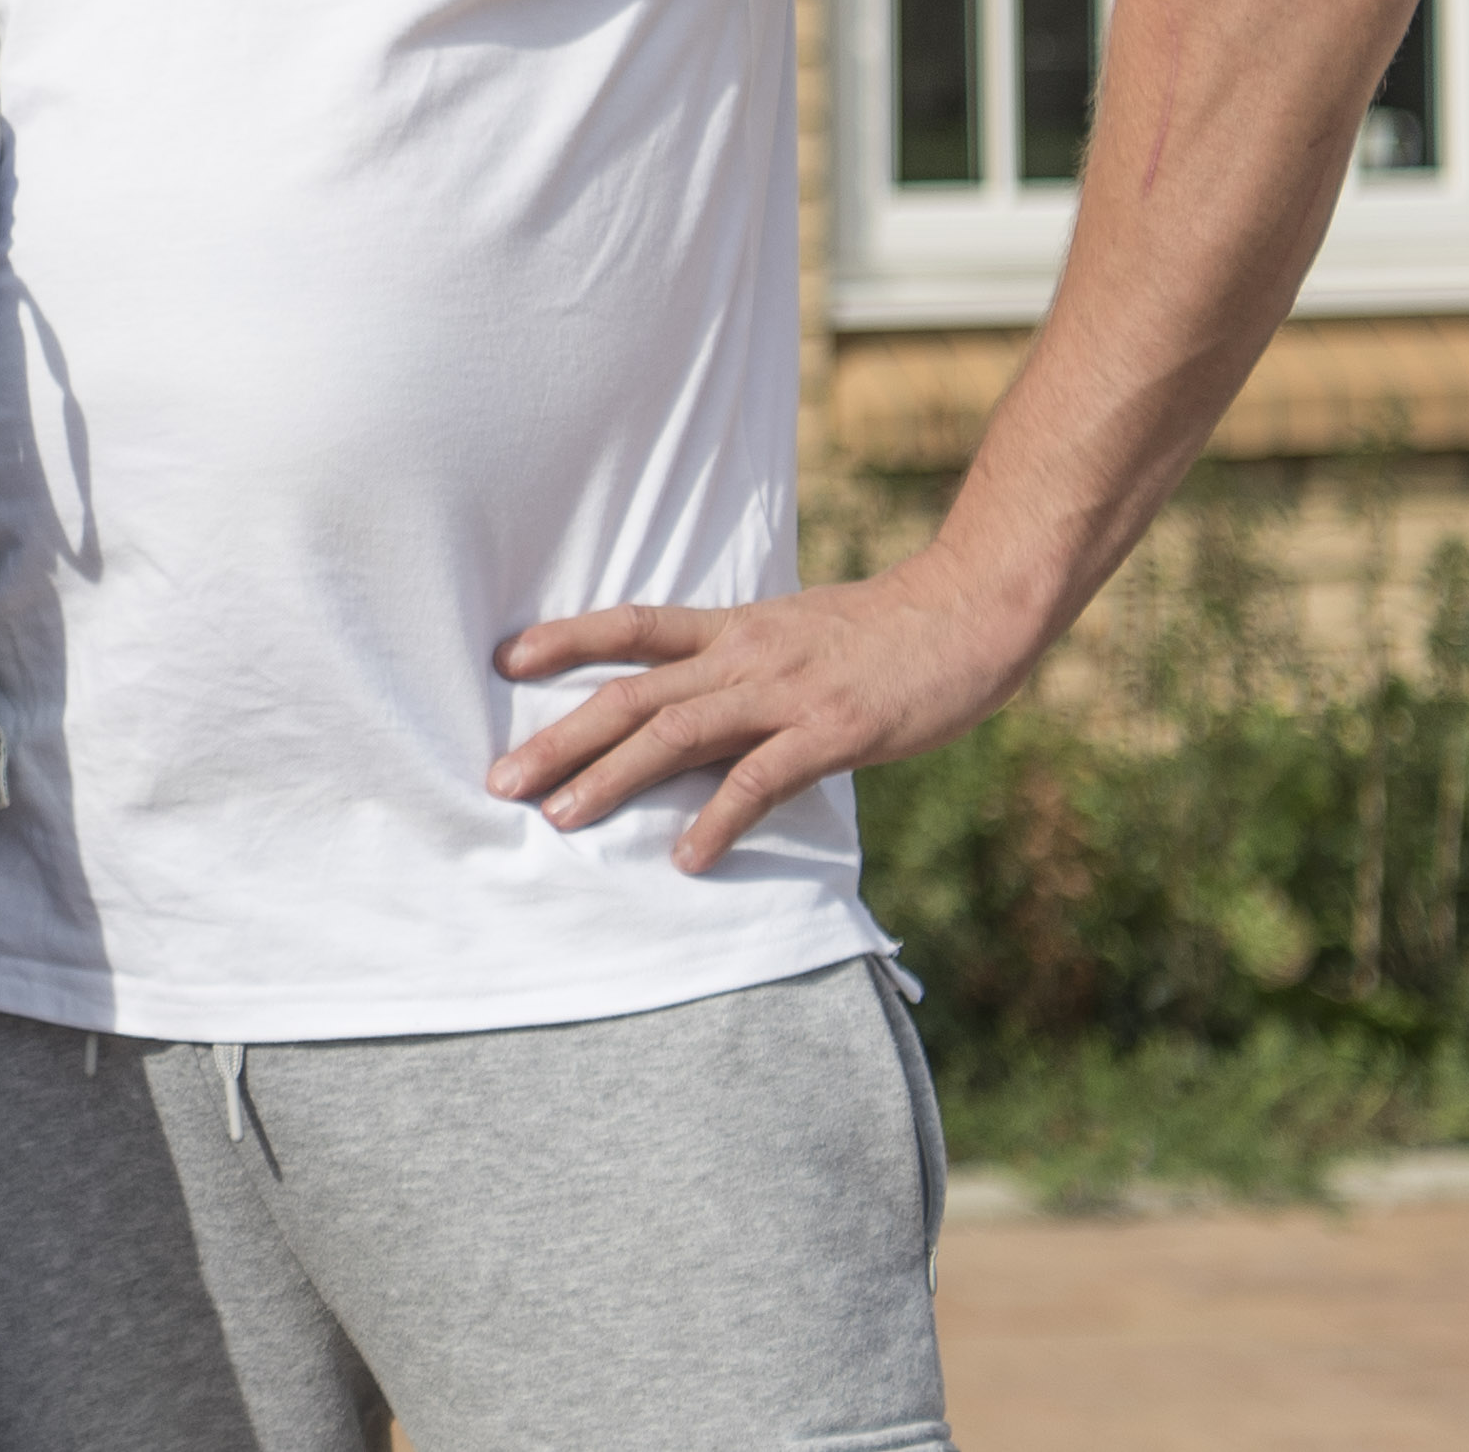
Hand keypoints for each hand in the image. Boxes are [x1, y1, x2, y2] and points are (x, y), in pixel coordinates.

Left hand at [484, 551, 1042, 871]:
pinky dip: (717, 820)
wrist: (969, 611)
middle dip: (559, 736)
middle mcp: (746, 655)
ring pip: (676, 734)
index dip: (564, 639)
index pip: (632, 626)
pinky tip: (686, 858)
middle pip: (631, 693)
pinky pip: (761, 780)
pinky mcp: (832, 731)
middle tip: (499, 778)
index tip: (502, 661)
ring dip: (611, 777)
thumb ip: (742, 665)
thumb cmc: (884, 631)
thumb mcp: (797, 632)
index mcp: (735, 628)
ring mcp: (786, 693)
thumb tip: (692, 707)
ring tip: (560, 817)